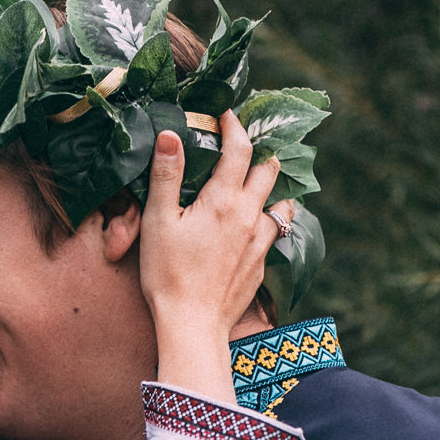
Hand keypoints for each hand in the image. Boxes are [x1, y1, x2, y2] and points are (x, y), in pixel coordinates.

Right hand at [138, 111, 288, 404]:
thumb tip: (171, 135)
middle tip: (243, 144)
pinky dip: (270, 218)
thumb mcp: (158, 221)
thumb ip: (166, 176)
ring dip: (272, 186)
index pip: (239, 149)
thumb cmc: (168, 274)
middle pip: (270, 171)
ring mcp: (260, 243)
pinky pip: (275, 232)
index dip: (234, 126)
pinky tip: (256, 223)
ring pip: (281, 203)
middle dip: (260, 152)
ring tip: (259, 180)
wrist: (193, 325)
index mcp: (224, 200)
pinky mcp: (262, 265)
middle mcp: (250, 216)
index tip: (226, 113)